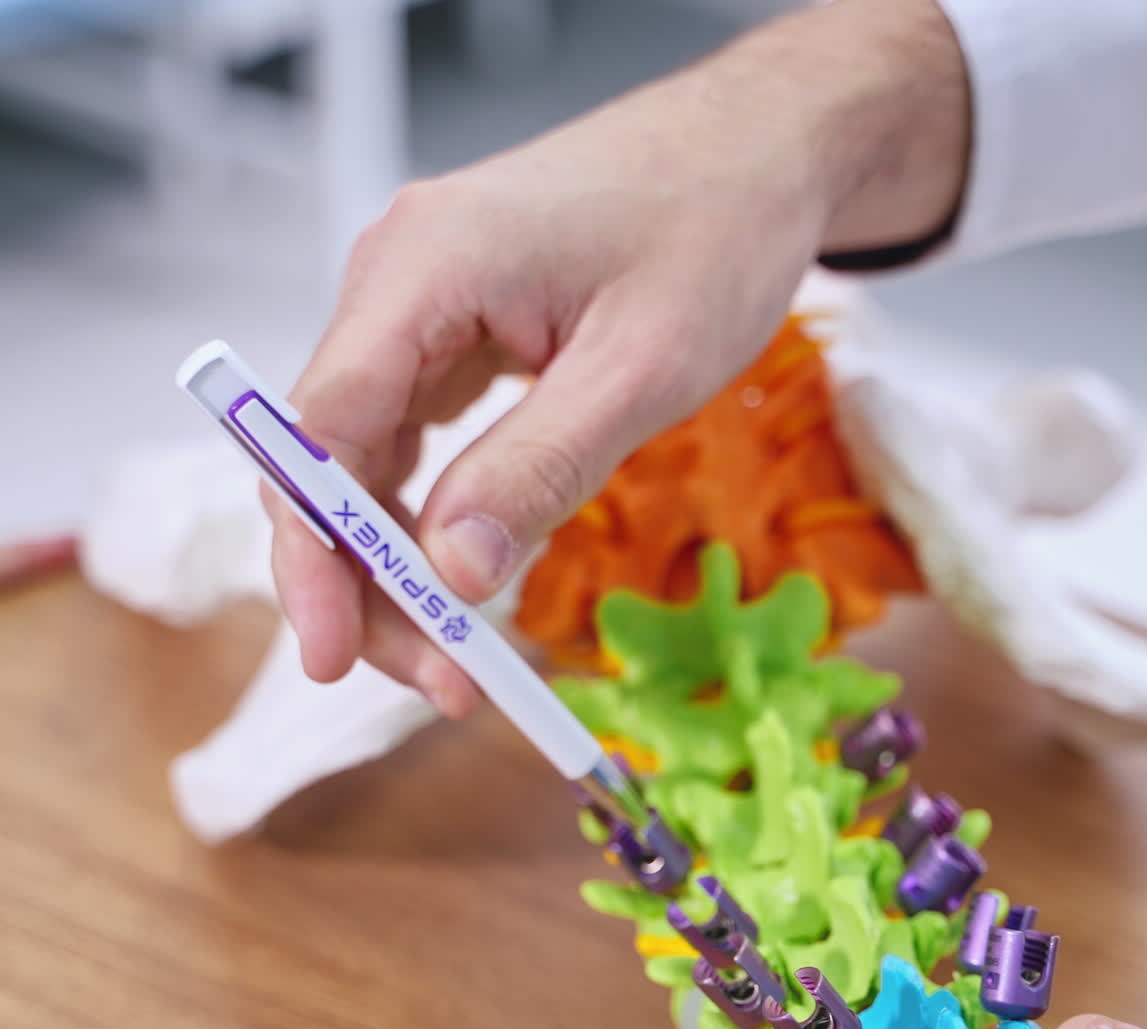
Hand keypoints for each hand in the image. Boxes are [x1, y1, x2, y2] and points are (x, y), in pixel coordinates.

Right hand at [268, 0, 969, 714]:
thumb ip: (538, 468)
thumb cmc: (713, 229)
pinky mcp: (452, 332)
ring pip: (365, 462)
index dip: (314, 555)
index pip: (316, 433)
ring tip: (460, 650)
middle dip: (368, 583)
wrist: (755, 153)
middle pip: (329, 462)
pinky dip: (428, 516)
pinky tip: (462, 571)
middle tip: (443, 679)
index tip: (333, 655)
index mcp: (421, 268)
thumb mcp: (641, 367)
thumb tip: (451, 574)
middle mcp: (395, 283)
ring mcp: (417, 307)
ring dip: (398, 563)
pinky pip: (410, 441)